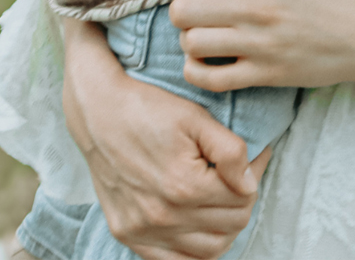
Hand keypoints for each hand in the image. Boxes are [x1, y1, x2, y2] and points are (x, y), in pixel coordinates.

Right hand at [61, 18, 271, 259]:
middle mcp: (164, 216)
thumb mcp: (195, 117)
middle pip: (230, 225)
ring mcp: (144, 230)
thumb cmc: (148, 108)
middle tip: (240, 175)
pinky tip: (200, 224)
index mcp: (184, 185)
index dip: (255, 175)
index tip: (255, 157)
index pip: (243, 199)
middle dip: (243, 199)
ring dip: (225, 226)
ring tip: (224, 198)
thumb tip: (249, 184)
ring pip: (209, 250)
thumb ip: (230, 151)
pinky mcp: (128, 234)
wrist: (99, 111)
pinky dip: (196, 250)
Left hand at [142, 0, 354, 91]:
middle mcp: (256, 8)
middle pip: (184, 10)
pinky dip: (198, 70)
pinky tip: (206, 58)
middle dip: (178, 6)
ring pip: (192, 44)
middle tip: (190, 4)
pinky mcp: (266, 75)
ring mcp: (259, 45)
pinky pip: (211, 78)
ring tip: (201, 31)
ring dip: (189, 37)